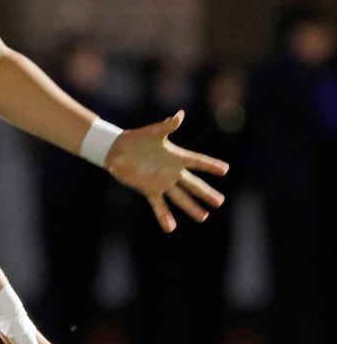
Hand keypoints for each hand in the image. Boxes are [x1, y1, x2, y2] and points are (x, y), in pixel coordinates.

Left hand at [106, 110, 228, 232]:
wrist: (117, 149)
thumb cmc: (137, 137)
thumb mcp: (153, 132)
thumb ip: (167, 125)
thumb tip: (180, 115)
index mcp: (175, 156)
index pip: (197, 161)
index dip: (211, 165)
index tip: (225, 169)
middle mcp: (172, 171)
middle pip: (192, 184)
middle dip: (206, 193)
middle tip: (220, 202)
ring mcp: (162, 182)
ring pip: (180, 197)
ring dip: (191, 207)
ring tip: (203, 217)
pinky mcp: (149, 189)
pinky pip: (159, 205)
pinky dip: (164, 216)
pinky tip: (170, 228)